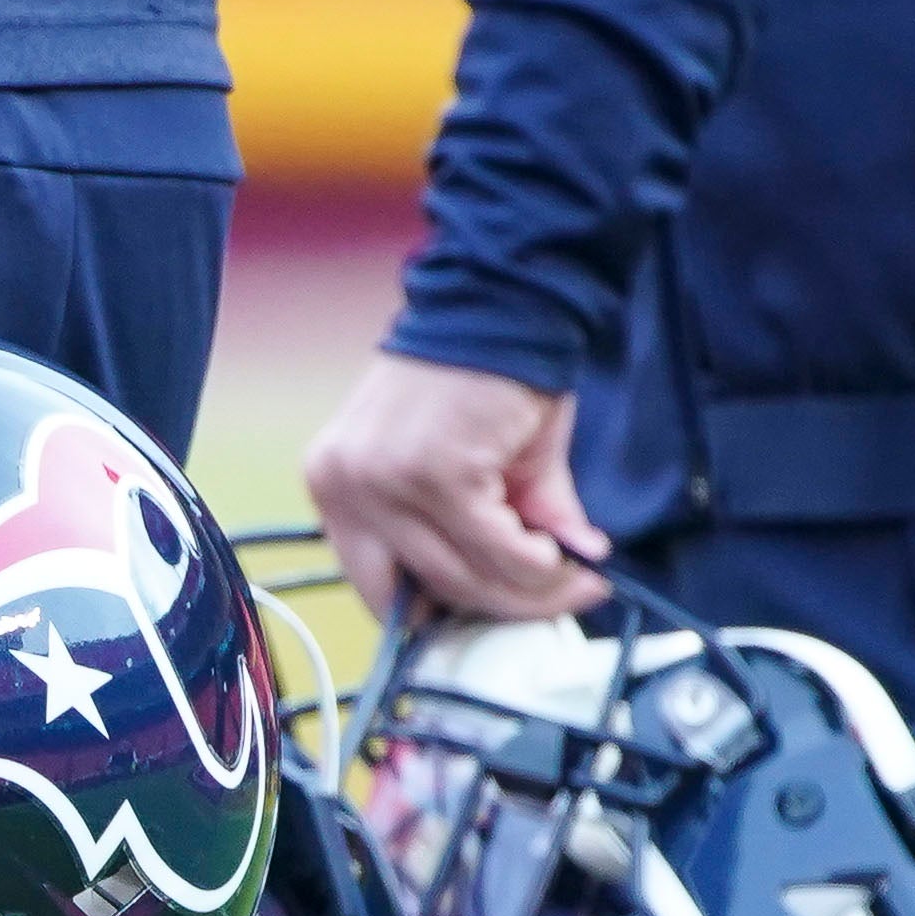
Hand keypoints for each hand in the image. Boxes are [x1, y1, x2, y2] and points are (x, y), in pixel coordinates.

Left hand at [303, 351, 609, 624]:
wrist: (507, 301)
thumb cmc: (488, 372)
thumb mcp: (483, 460)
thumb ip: (510, 525)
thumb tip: (560, 576)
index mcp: (336, 485)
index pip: (376, 586)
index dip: (441, 613)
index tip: (498, 614)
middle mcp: (344, 488)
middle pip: (423, 593)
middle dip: (500, 608)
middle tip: (563, 599)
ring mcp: (385, 483)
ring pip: (464, 578)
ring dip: (531, 590)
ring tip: (578, 583)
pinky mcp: (435, 476)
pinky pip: (496, 550)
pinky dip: (538, 564)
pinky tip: (568, 559)